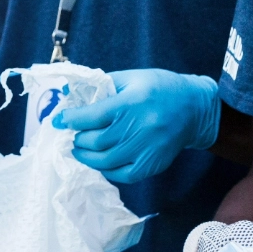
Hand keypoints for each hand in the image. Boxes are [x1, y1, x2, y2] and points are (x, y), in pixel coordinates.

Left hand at [53, 69, 220, 182]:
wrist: (194, 108)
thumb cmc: (161, 88)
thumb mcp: (133, 77)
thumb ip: (105, 85)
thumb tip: (75, 94)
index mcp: (131, 102)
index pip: (91, 116)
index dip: (70, 119)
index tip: (58, 119)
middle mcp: (138, 128)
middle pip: (95, 141)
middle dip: (78, 138)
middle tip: (72, 134)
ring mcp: (145, 150)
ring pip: (104, 161)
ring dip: (86, 156)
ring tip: (80, 148)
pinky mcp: (151, 165)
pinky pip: (121, 174)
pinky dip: (105, 169)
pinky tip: (100, 160)